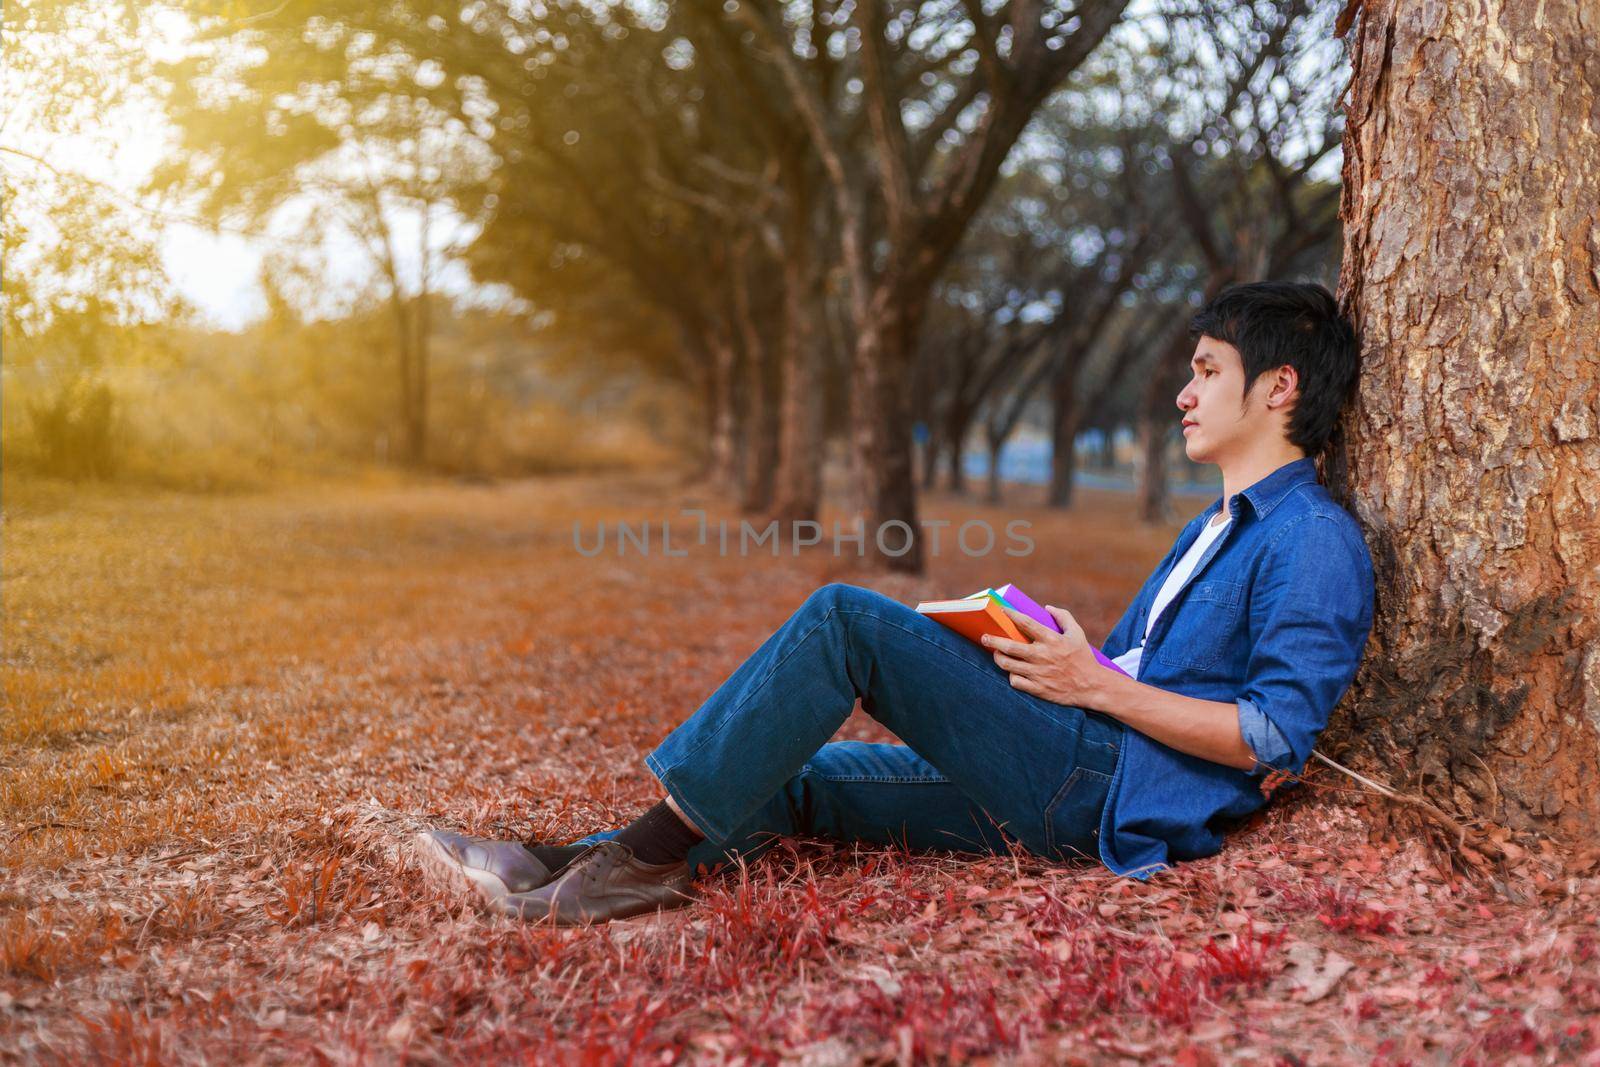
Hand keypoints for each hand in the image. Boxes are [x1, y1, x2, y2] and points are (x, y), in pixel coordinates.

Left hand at [981, 604, 1107, 707]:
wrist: (1092, 686)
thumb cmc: (1083, 657)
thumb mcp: (1077, 633)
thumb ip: (1063, 617)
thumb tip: (1046, 607)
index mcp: (1051, 640)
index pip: (1026, 623)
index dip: (1011, 615)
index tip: (1001, 610)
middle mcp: (1042, 656)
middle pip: (1009, 646)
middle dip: (993, 640)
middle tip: (984, 637)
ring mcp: (1039, 673)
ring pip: (1008, 665)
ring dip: (998, 658)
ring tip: (996, 654)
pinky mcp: (1038, 688)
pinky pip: (1015, 681)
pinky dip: (1011, 676)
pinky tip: (1012, 671)